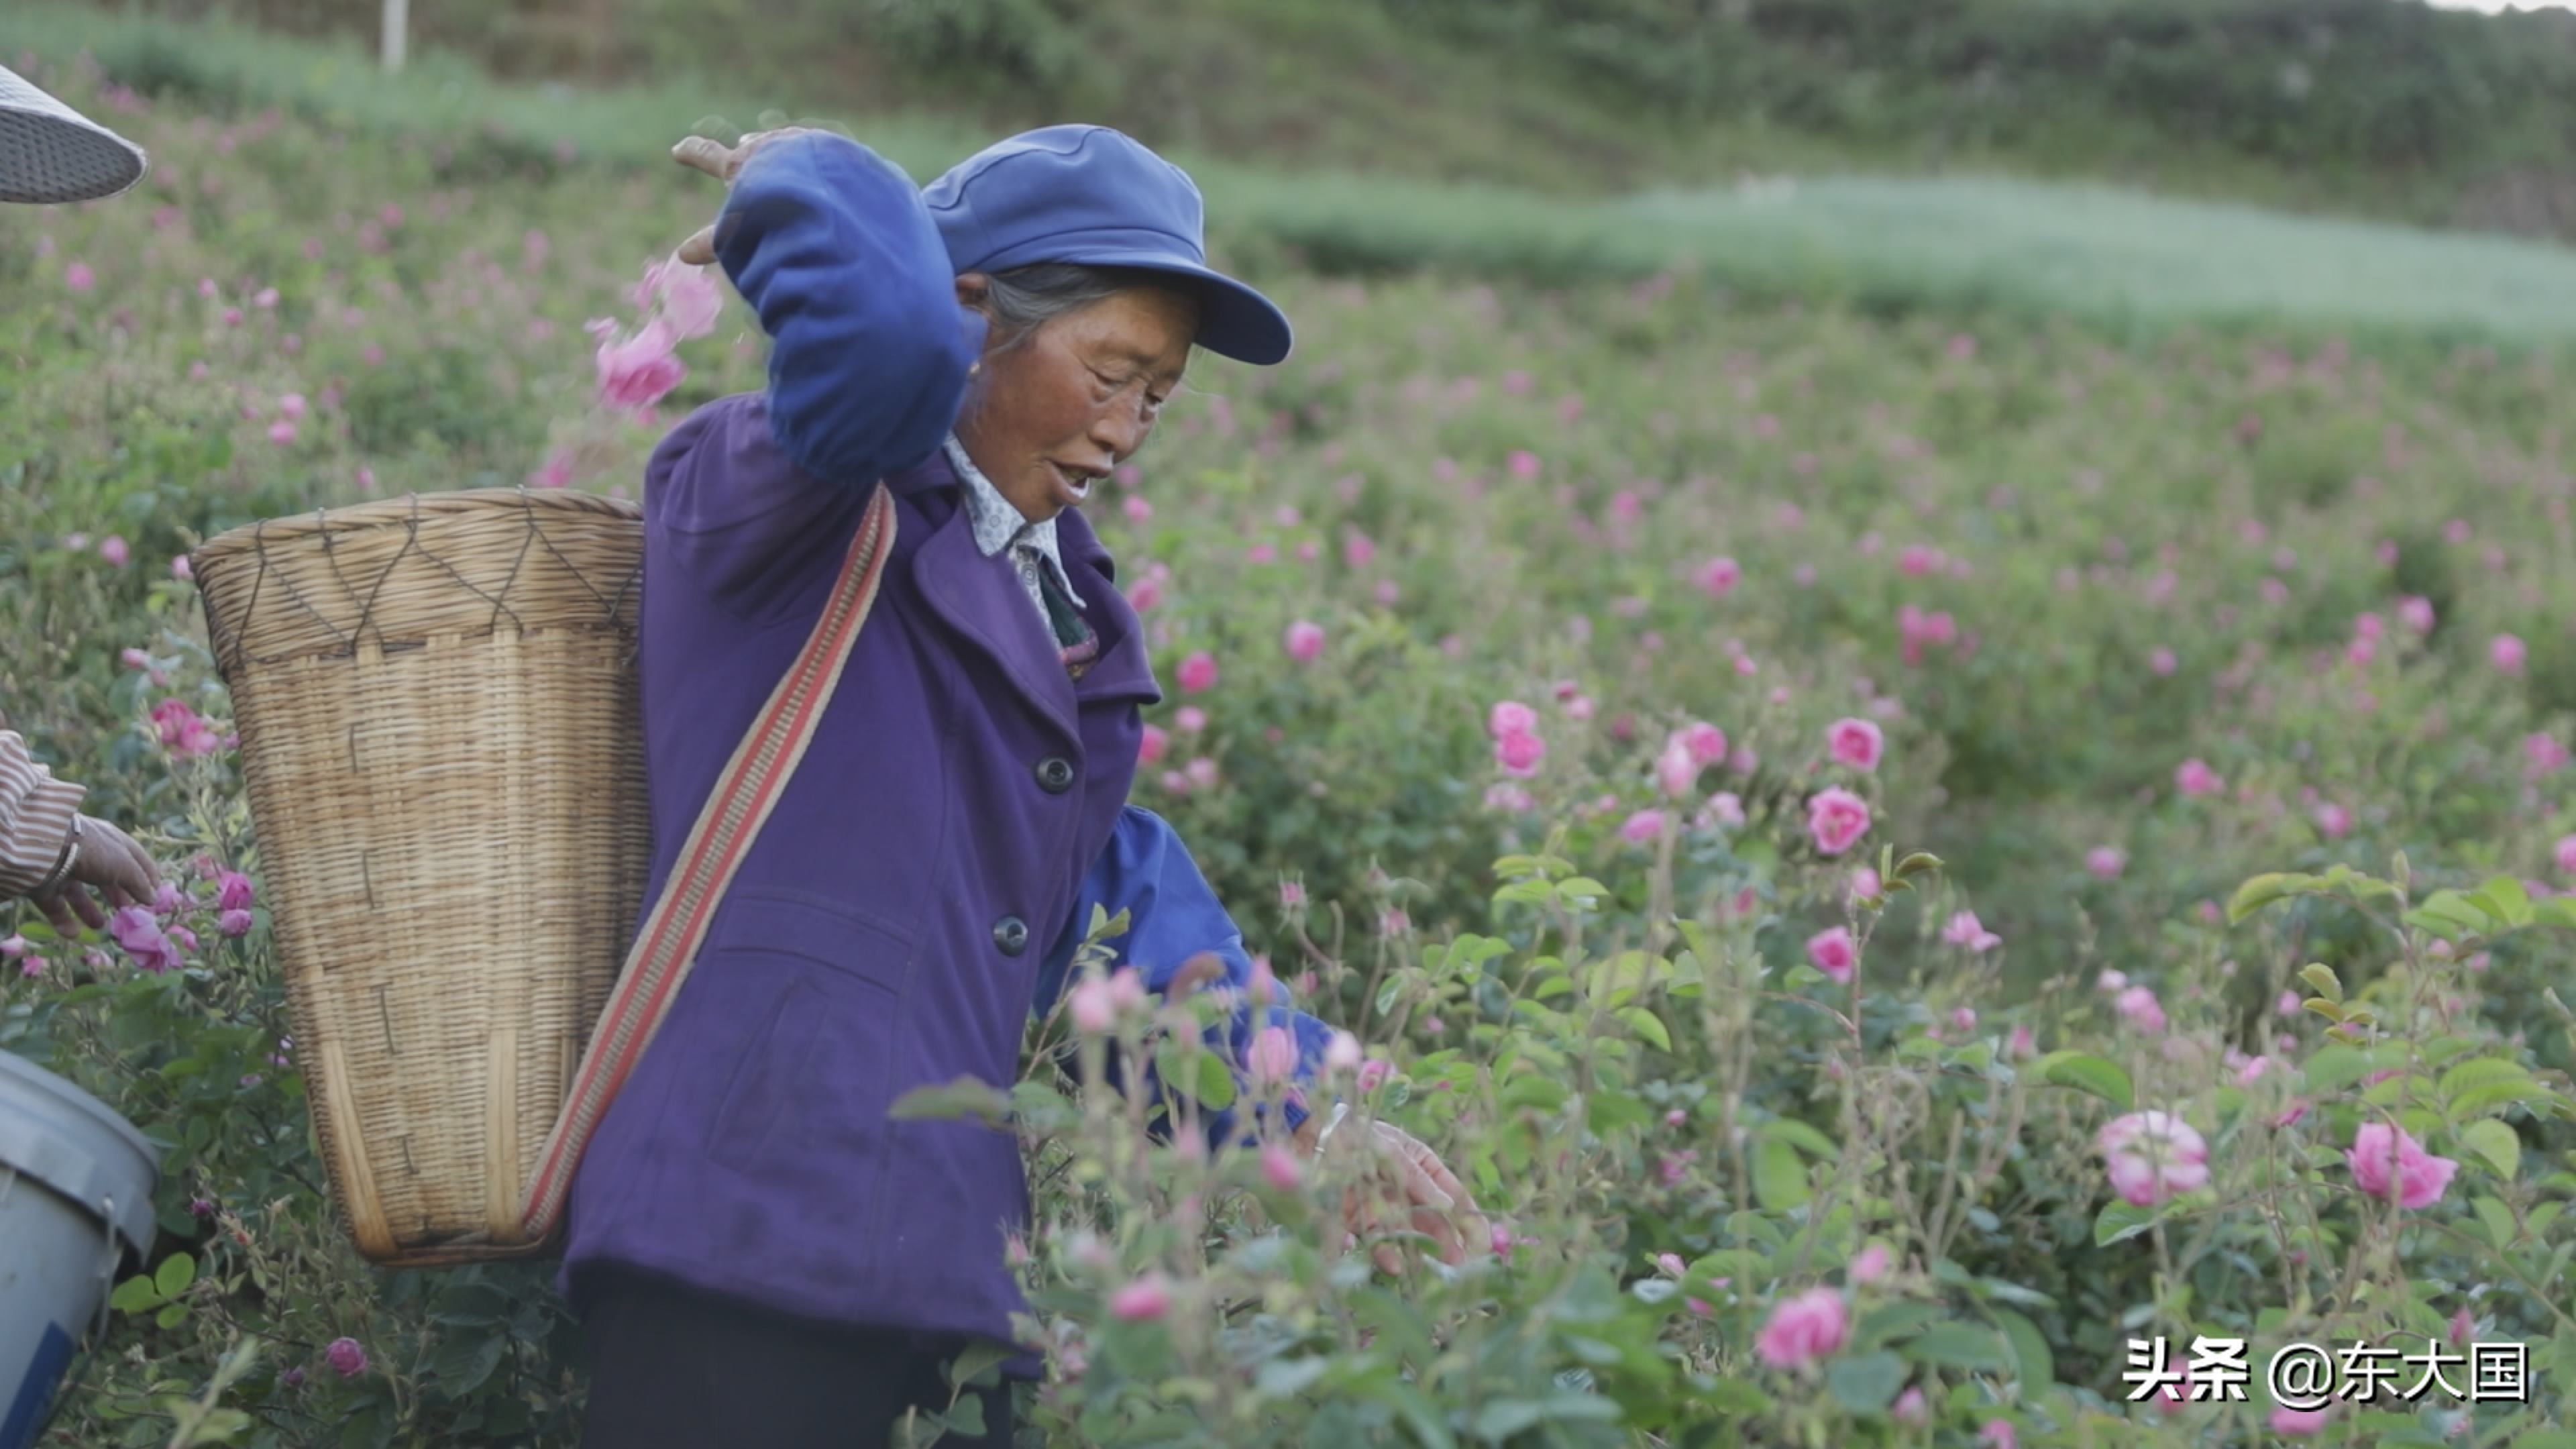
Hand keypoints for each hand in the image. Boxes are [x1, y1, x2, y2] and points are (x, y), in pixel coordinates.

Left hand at [27, 815, 157, 936]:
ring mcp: (63, 870)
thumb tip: (152, 899)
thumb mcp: (125, 866)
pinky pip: (55, 906)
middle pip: (105, 876)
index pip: (133, 857)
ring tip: (101, 925)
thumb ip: (139, 884)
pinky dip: (64, 921)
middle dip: (117, 894)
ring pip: (78, 893)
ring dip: (89, 911)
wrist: (43, 851)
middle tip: (127, 910)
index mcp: (109, 842)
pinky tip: (75, 933)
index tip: (155, 892)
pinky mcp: (43, 886)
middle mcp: (86, 855)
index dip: (146, 874)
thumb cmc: (93, 852)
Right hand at [670, 126, 829, 265]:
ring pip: (785, 139)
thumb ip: (711, 243)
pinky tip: (823, 154)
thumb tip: (682, 255)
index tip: (678, 150)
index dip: (692, 153)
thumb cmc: (775, 213)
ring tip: (783, 143)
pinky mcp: (829, 146)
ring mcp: (799, 142)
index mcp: (739, 164)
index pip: (707, 155)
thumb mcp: (738, 233)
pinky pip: (816, 143)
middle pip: (752, 144)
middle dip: (748, 145)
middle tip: (744, 141)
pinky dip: (813, 149)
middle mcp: (767, 146)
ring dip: (780, 143)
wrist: (824, 190)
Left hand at [1330, 1120, 1490, 1274]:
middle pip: (1432, 1222)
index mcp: (1422, 1166)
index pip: (1454, 1196)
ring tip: (1428, 1271)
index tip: (1483, 1243)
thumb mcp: (1391, 1150)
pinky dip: (1381, 1254)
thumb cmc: (1356, 1132)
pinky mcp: (1357, 1221)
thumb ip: (1417, 1178)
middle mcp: (1405, 1190)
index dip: (1470, 1220)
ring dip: (1418, 1253)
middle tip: (1459, 1265)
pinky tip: (1392, 1265)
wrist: (1310, 1134)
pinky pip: (1373, 1242)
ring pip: (1406, 1236)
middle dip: (1447, 1243)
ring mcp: (1382, 1206)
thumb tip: (1446, 1206)